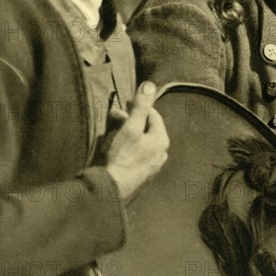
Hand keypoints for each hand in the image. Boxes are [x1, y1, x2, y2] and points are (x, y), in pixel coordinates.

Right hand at [105, 81, 169, 201]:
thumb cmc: (123, 156)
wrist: (113, 191)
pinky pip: (139, 156)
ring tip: (115, 134)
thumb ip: (141, 106)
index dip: (138, 108)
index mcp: (162, 140)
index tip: (124, 106)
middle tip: (115, 119)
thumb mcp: (131, 127)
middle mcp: (162, 153)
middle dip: (132, 121)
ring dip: (130, 135)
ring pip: (143, 143)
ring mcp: (154, 166)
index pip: (153, 115)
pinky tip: (118, 152)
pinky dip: (130, 149)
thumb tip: (149, 84)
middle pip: (148, 129)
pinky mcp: (144, 176)